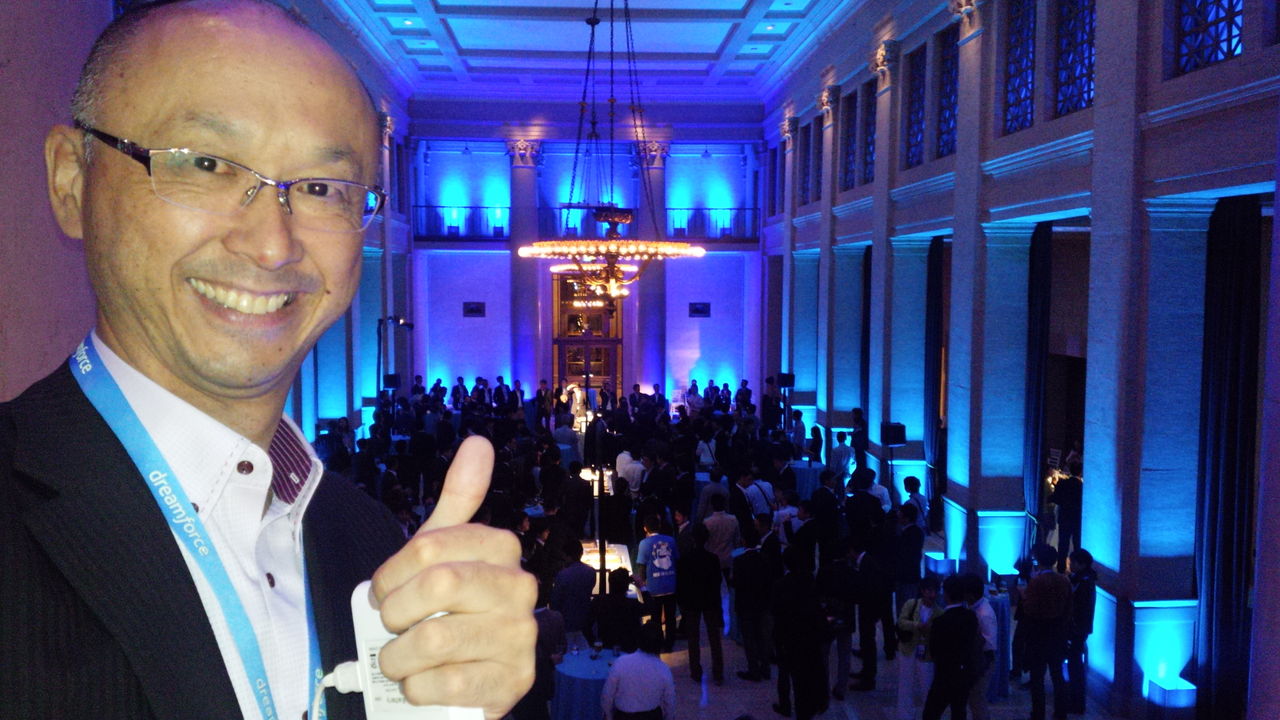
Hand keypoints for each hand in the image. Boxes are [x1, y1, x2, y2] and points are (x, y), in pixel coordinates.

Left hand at [371, 436, 536, 717]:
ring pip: (435, 639)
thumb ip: (459, 499)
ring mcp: (521, 639)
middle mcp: (521, 589)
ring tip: (399, 659)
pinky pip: (446, 684)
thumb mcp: (445, 554)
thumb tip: (478, 442)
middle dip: (394, 613)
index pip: (430, 547)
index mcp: (503, 550)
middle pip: (437, 586)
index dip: (391, 574)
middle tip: (388, 626)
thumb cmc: (448, 610)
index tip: (382, 590)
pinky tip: (421, 683)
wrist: (466, 680)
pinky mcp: (512, 684)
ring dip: (399, 656)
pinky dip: (417, 688)